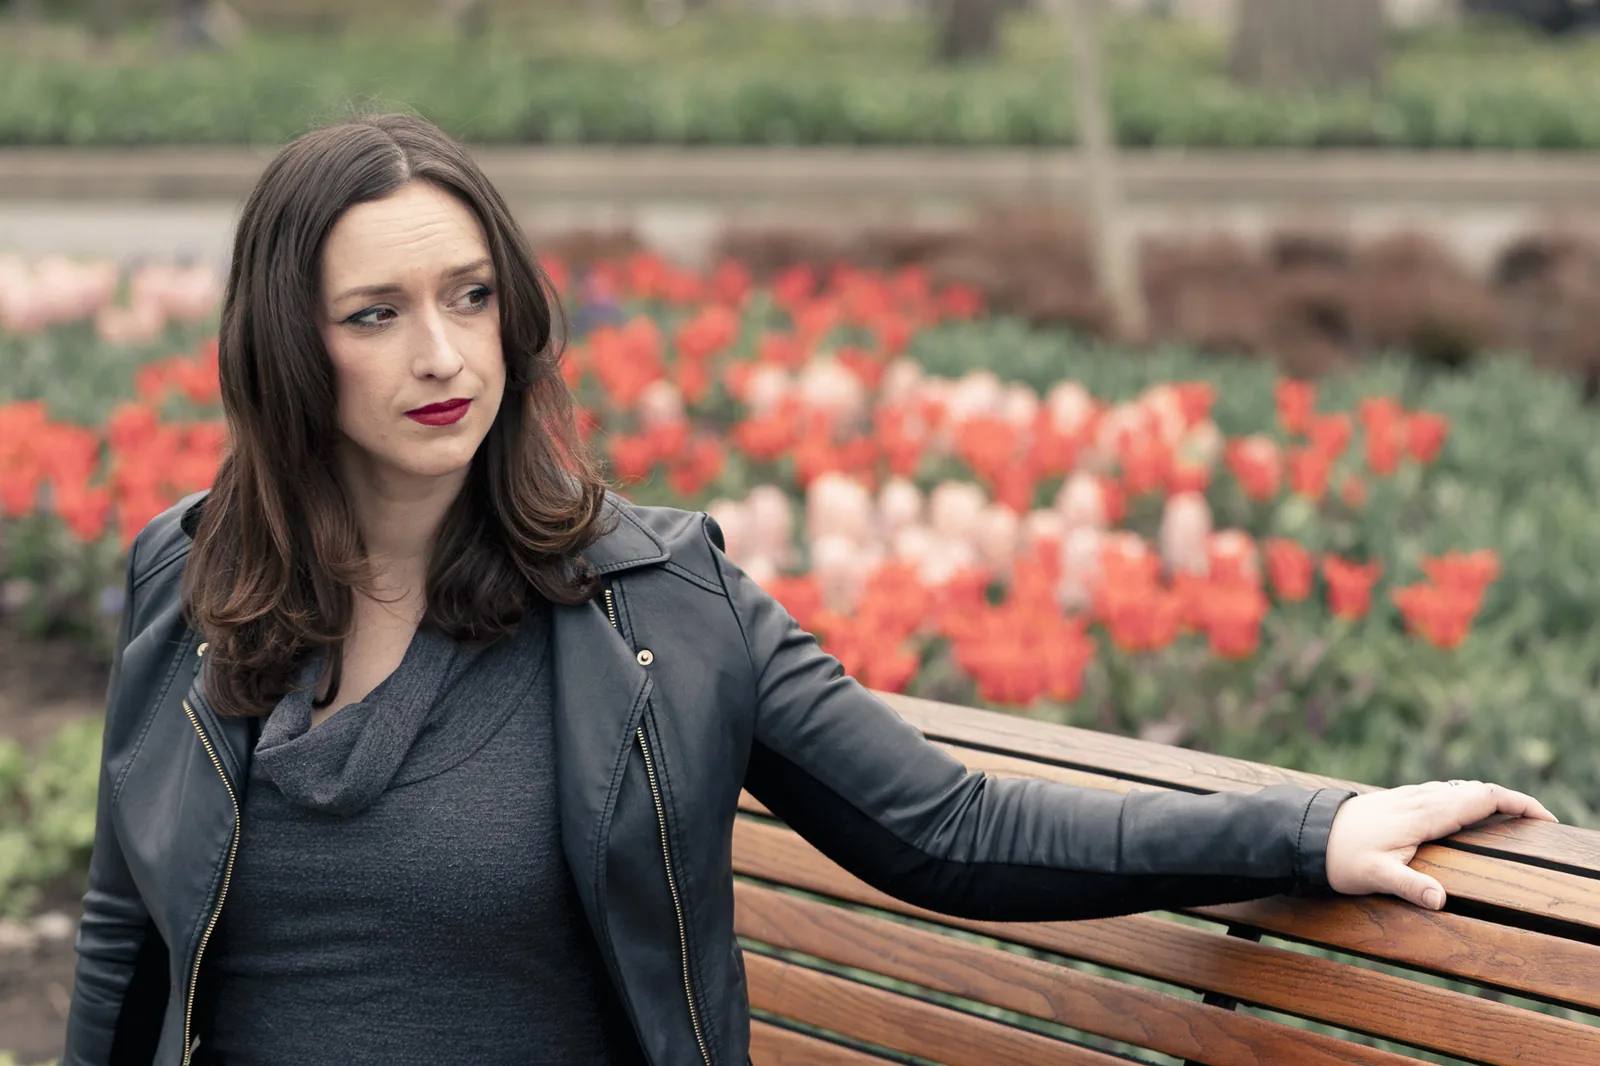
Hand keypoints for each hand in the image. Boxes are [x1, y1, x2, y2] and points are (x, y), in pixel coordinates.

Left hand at [1324, 780, 1557, 909]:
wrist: (1307, 833)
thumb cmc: (1340, 857)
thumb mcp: (1374, 877)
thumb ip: (1409, 886)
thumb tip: (1440, 901)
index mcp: (1426, 813)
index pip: (1483, 798)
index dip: (1519, 804)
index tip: (1545, 819)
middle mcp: (1422, 798)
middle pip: (1478, 790)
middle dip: (1513, 802)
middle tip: (1538, 824)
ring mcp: (1410, 796)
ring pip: (1461, 790)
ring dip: (1490, 800)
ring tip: (1513, 822)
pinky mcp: (1400, 801)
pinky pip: (1444, 793)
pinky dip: (1467, 801)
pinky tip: (1468, 817)